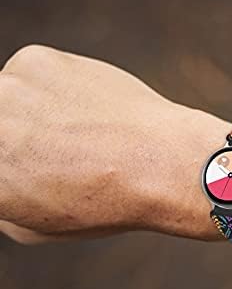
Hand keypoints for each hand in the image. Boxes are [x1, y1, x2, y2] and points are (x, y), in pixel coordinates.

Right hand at [0, 45, 225, 243]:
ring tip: (76, 133)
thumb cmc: (105, 204)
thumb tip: (4, 178)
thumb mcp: (39, 228)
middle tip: (50, 149)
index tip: (30, 164)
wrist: (158, 164)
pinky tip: (90, 112)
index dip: (15, 165)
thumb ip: (5, 202)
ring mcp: (5, 88)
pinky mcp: (34, 60)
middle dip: (14, 138)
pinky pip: (34, 76)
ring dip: (29, 111)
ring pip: (8, 97)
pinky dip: (54, 91)